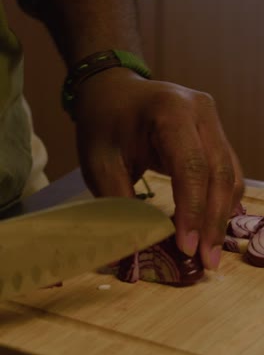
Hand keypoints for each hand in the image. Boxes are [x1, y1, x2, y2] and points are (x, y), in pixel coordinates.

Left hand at [74, 68, 243, 269]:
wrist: (113, 91)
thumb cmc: (103, 124)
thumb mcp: (100, 163)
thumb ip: (118, 204)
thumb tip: (130, 253)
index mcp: (170, 111)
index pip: (191, 167)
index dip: (192, 211)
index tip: (187, 248)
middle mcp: (201, 112)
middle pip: (219, 173)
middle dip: (213, 222)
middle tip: (207, 262)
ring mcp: (213, 121)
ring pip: (229, 174)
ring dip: (222, 216)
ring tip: (210, 252)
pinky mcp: (215, 134)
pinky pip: (227, 171)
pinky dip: (222, 201)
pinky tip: (212, 226)